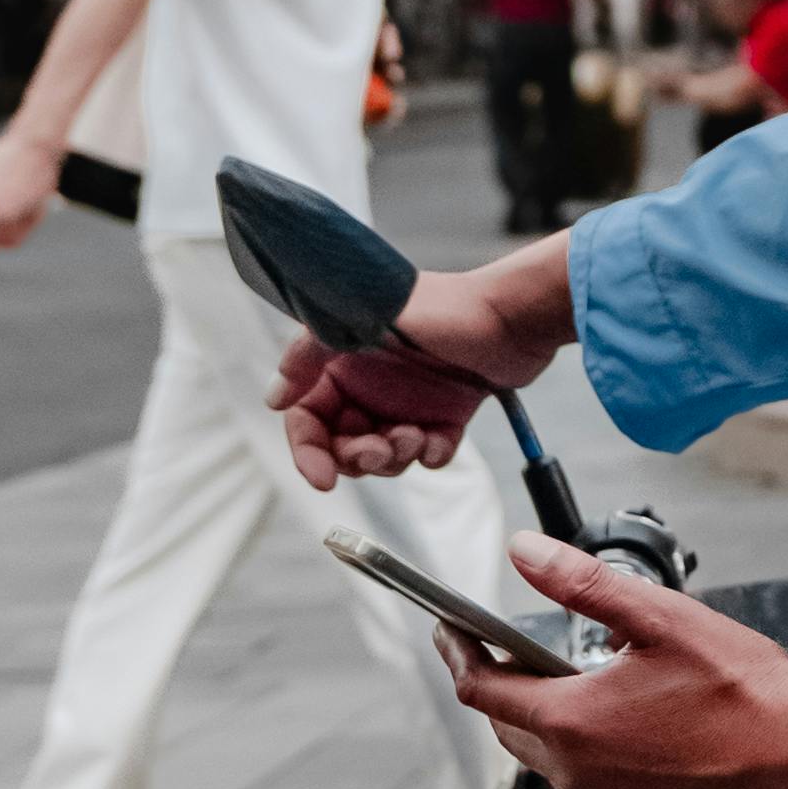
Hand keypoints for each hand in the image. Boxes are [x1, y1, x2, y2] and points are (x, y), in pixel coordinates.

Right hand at [275, 236, 573, 492]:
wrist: (514, 316)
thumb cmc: (440, 309)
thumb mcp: (361, 322)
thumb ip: (310, 355)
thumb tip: (273, 398)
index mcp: (342, 359)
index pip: (305, 416)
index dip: (307, 451)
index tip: (323, 479)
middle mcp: (370, 381)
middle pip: (342, 443)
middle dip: (359, 457)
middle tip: (382, 449)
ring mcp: (407, 399)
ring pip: (383, 454)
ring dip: (395, 457)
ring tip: (417, 436)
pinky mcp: (444, 412)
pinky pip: (426, 452)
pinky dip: (431, 453)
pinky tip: (441, 438)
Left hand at [452, 553, 787, 788]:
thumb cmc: (743, 689)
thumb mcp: (660, 618)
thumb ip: (581, 584)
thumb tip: (522, 551)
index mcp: (575, 724)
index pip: (484, 692)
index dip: (458, 655)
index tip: (448, 629)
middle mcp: (580, 777)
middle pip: (510, 730)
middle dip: (501, 687)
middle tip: (510, 648)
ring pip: (549, 761)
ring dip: (546, 722)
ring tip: (576, 681)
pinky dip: (585, 755)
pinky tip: (620, 726)